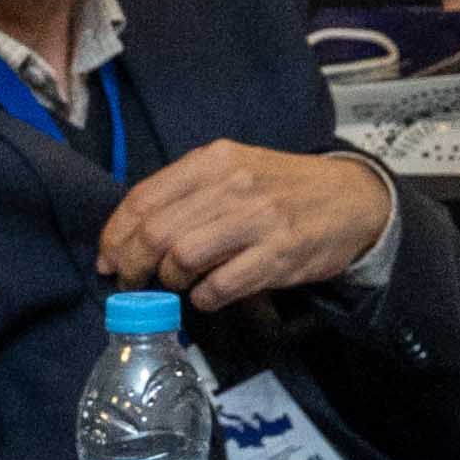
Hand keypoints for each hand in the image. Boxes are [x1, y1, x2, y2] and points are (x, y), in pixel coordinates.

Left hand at [104, 138, 394, 308]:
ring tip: (176, 286)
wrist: (352, 198)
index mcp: (214, 160)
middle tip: (132, 283)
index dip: (115, 236)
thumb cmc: (282, 187)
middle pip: (156, 233)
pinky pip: (220, 287)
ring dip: (169, 282)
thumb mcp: (234, 169)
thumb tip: (130, 236)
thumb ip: (187, 193)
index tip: (107, 260)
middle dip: (132, 267)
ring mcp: (259, 220)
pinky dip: (203, 299)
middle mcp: (233, 185)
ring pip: (183, 259)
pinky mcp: (280, 255)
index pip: (142, 199)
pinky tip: (207, 295)